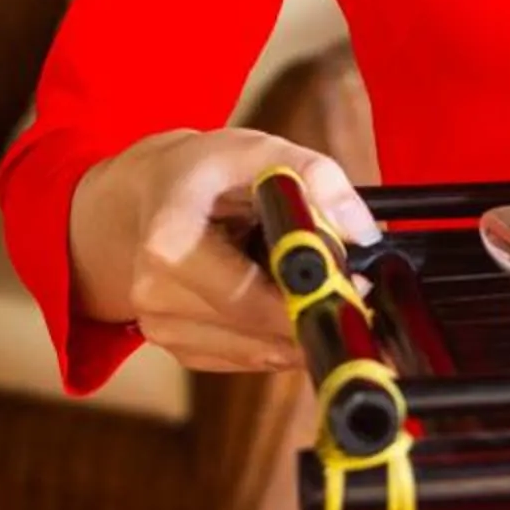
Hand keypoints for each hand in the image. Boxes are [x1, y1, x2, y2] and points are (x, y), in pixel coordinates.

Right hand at [69, 128, 380, 372]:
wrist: (148, 197)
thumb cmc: (204, 173)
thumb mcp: (258, 150)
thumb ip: (315, 176)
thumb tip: (361, 231)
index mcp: (169, 245)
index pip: (248, 298)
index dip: (306, 301)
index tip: (355, 292)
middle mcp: (156, 296)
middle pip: (257, 333)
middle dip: (310, 315)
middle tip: (352, 291)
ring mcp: (162, 329)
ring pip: (258, 354)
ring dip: (294, 330)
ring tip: (308, 286)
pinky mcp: (179, 349)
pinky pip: (246, 359)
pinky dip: (273, 337)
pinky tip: (277, 301)